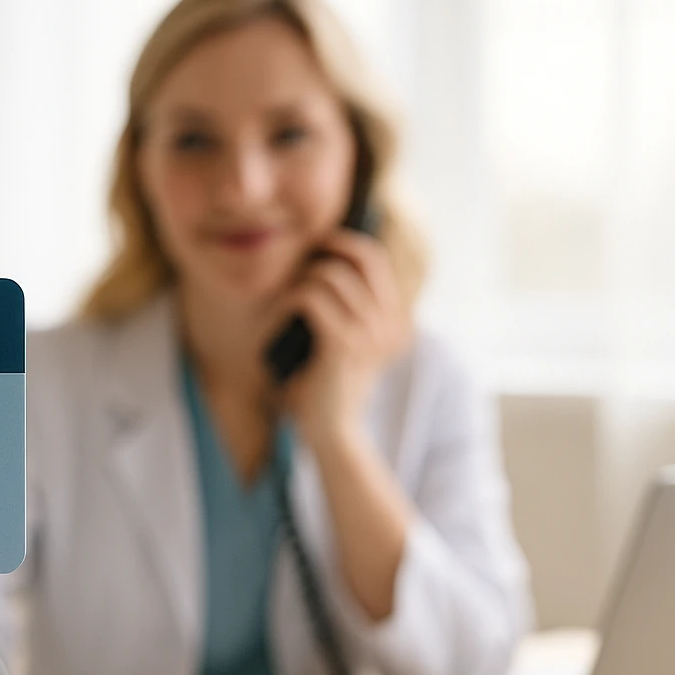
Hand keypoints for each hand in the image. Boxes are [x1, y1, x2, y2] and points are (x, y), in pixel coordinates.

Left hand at [275, 230, 410, 449]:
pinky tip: (278, 316)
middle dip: (327, 250)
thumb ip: (347, 307)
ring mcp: (370, 333)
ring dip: (300, 282)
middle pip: (360, 257)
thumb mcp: (346, 341)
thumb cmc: (328, 385)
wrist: (331, 431)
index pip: (377, 261)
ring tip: (287, 300)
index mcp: (396, 321)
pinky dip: (287, 301)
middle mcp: (390, 324)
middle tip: (302, 259)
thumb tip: (322, 259)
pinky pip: (309, 298)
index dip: (347, 243)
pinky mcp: (343, 343)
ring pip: (330, 275)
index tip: (320, 243)